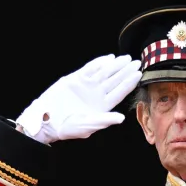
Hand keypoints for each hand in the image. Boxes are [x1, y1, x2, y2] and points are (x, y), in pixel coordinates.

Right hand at [16, 54, 141, 143]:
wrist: (46, 120)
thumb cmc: (66, 127)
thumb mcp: (86, 126)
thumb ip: (104, 121)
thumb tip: (121, 118)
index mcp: (102, 106)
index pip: (119, 92)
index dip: (129, 83)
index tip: (138, 74)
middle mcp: (96, 94)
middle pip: (114, 80)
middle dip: (125, 71)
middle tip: (136, 62)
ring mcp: (86, 86)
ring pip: (104, 72)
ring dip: (114, 65)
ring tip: (125, 58)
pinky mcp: (75, 79)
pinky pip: (89, 69)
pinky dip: (98, 63)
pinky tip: (108, 58)